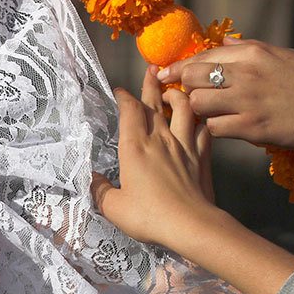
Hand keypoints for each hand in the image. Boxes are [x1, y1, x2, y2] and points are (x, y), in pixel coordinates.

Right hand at [91, 87, 214, 249]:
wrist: (191, 225)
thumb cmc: (148, 215)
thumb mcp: (113, 207)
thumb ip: (99, 189)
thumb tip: (89, 178)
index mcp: (134, 147)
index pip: (129, 111)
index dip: (124, 97)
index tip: (119, 91)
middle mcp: (159, 139)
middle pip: (155, 104)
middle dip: (151, 84)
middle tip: (152, 68)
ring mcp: (184, 146)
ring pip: (184, 109)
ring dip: (178, 96)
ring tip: (175, 90)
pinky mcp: (202, 156)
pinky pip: (204, 130)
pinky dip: (200, 121)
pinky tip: (199, 120)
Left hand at [157, 38, 293, 150]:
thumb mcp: (283, 55)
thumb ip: (248, 50)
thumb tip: (222, 43)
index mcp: (253, 52)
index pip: (203, 55)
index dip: (180, 66)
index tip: (166, 74)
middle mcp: (246, 73)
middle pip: (192, 76)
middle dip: (182, 86)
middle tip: (179, 95)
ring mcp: (246, 101)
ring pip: (198, 103)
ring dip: (199, 109)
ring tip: (208, 111)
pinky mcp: (251, 127)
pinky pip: (214, 127)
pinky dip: (215, 128)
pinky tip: (225, 126)